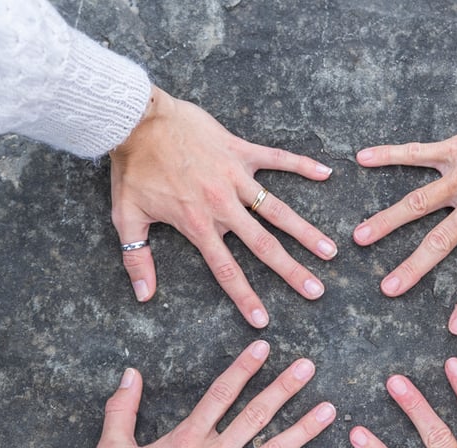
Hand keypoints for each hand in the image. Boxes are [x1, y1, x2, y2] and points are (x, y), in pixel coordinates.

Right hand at [96, 340, 335, 447]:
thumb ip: (121, 409)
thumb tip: (130, 374)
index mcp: (188, 439)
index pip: (221, 394)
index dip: (243, 368)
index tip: (264, 348)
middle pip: (256, 416)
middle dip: (284, 388)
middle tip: (308, 367)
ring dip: (304, 431)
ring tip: (329, 411)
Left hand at [110, 87, 337, 327]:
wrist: (137, 119)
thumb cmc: (132, 167)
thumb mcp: (126, 217)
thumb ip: (137, 258)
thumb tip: (144, 295)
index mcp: (198, 225)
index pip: (226, 270)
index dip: (245, 297)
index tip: (263, 319)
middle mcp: (223, 205)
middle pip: (264, 245)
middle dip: (292, 271)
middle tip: (317, 291)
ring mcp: (235, 177)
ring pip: (278, 209)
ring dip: (306, 231)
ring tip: (330, 249)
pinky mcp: (240, 151)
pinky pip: (277, 158)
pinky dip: (302, 165)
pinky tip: (327, 174)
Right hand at [353, 38, 456, 335]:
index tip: (455, 327)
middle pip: (440, 242)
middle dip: (412, 268)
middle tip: (386, 288)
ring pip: (418, 202)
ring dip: (387, 220)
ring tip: (359, 237)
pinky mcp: (456, 148)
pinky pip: (417, 152)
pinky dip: (390, 154)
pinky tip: (362, 158)